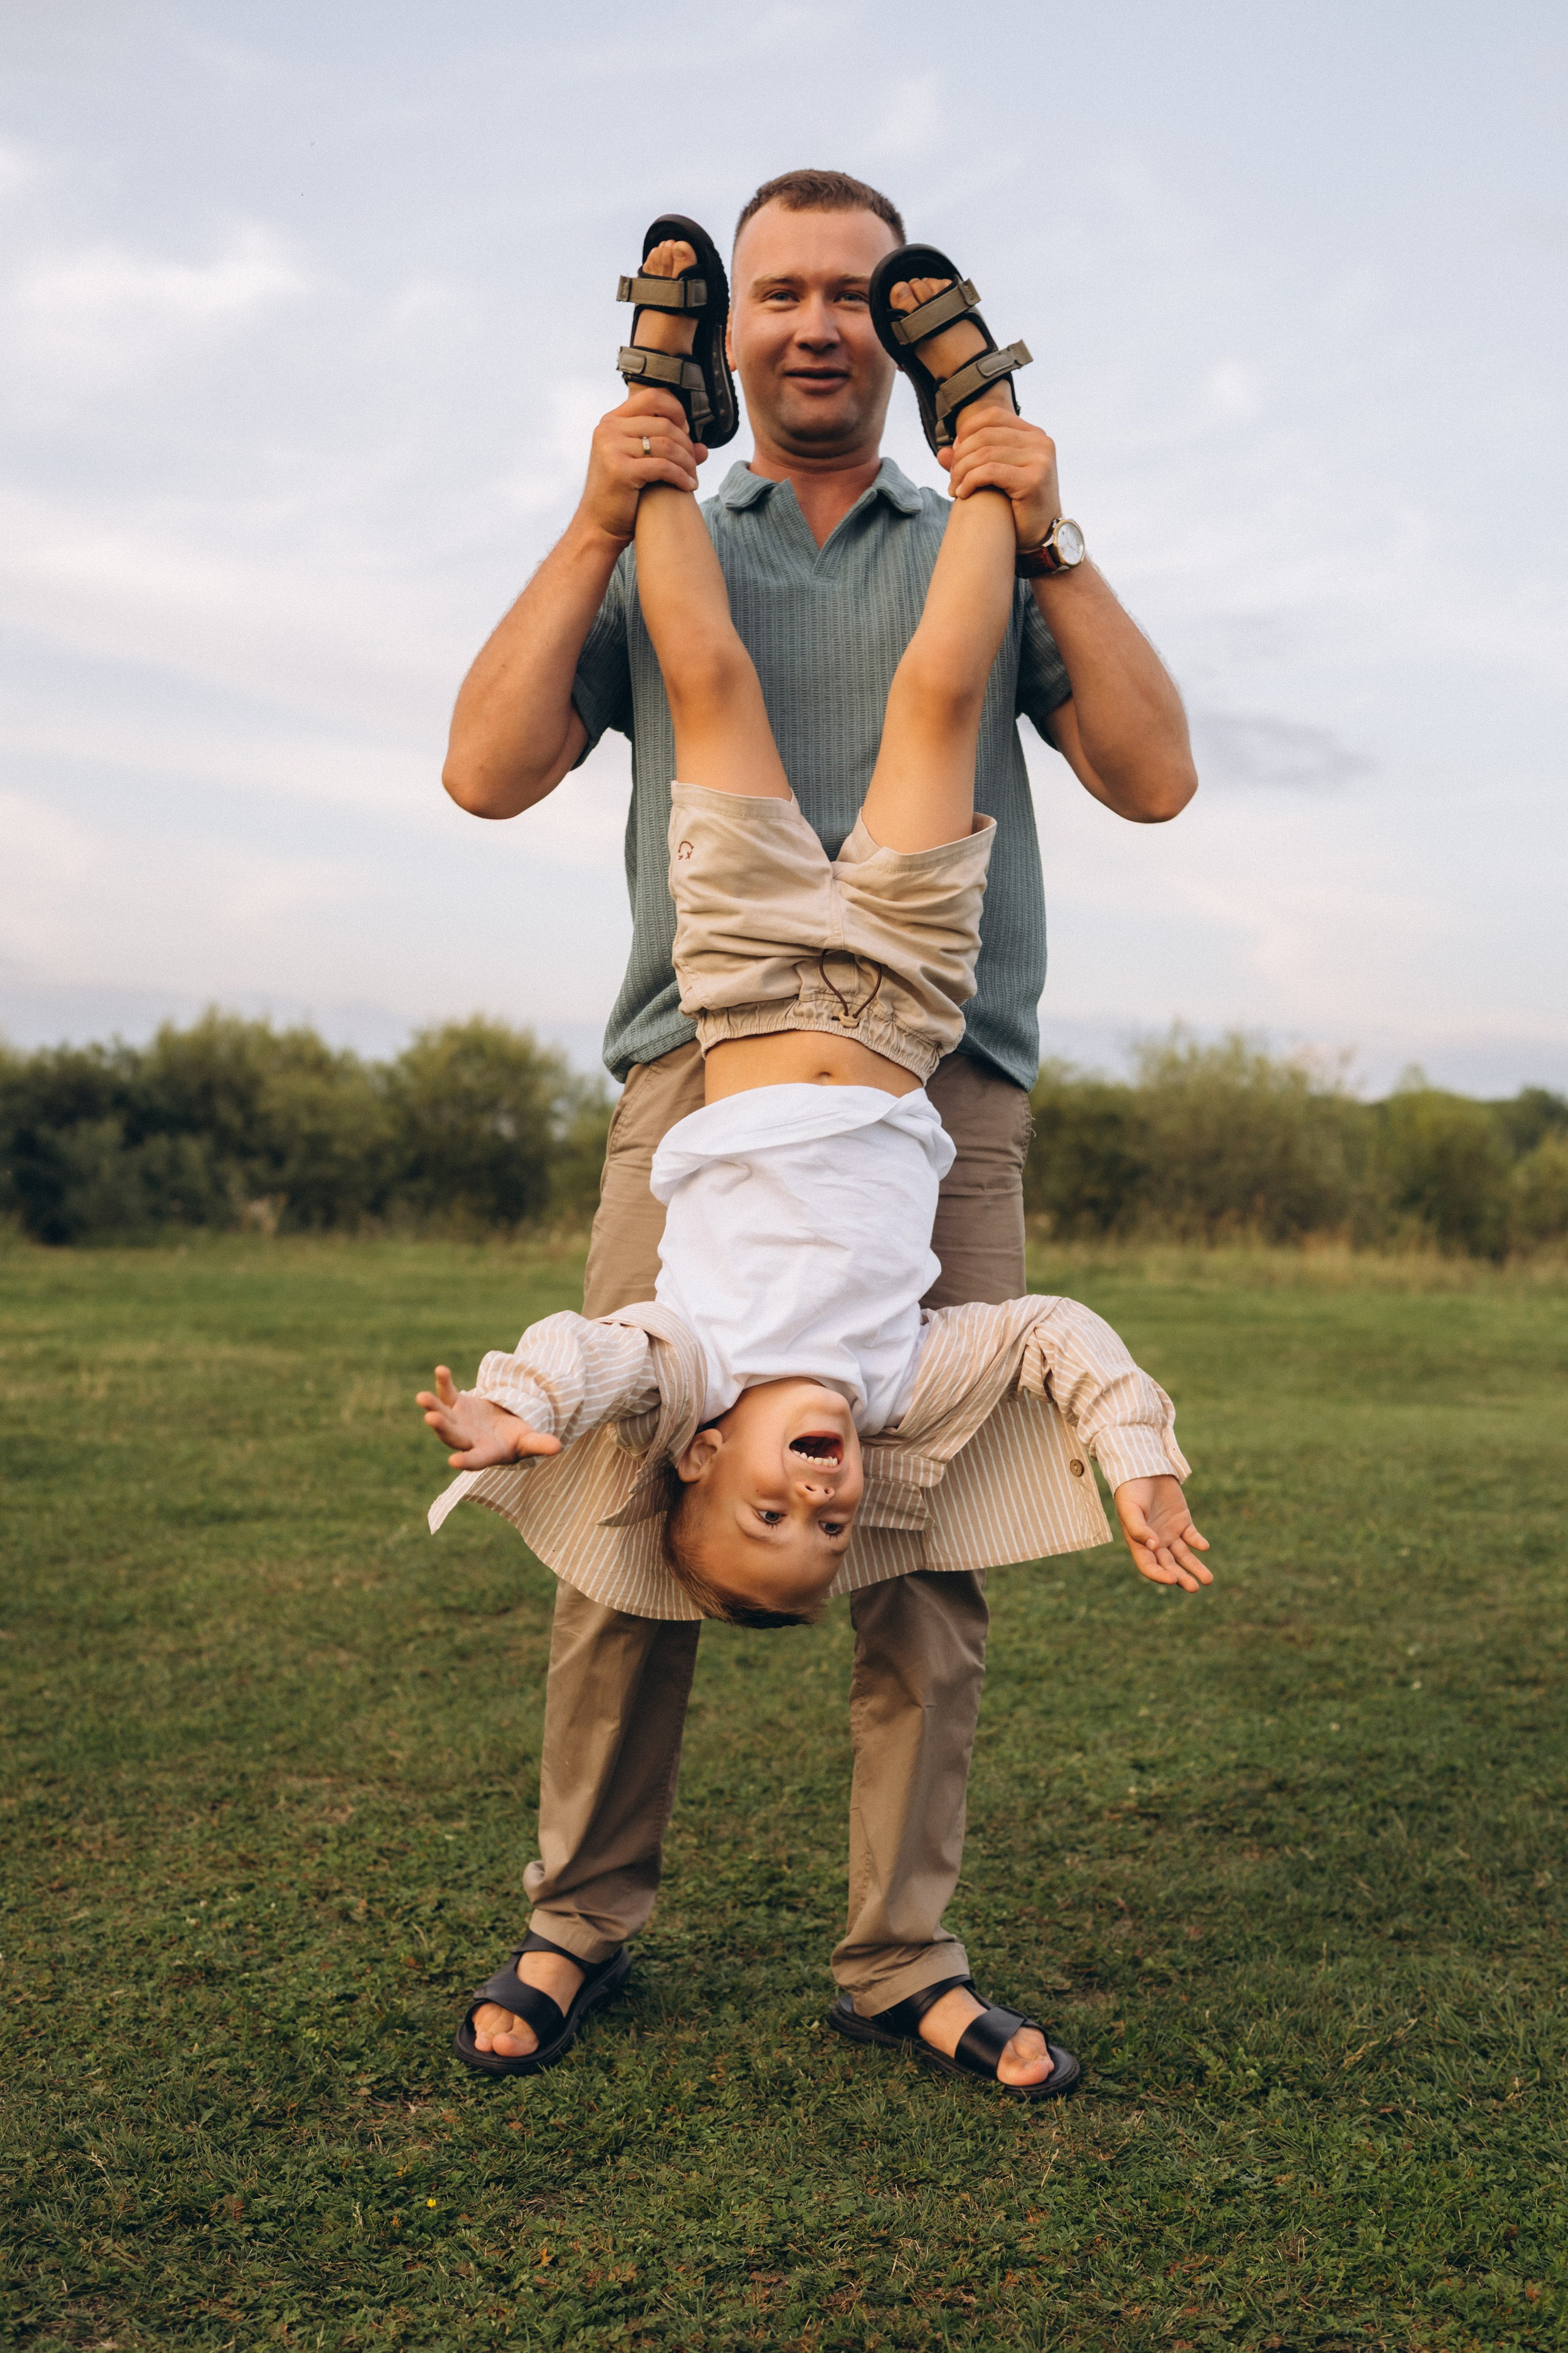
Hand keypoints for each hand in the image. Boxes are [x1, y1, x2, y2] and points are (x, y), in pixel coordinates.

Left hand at [415, 1366, 561, 1471]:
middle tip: (430, 1419)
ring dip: (432, 1407)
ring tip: (421, 1397)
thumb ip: (539, 1444)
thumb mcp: (528, 1440)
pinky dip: (443, 1383)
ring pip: (442, 1416)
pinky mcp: (455, 1405)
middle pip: (452, 1436)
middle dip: (442, 1428)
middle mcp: (467, 1440)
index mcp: (486, 1453)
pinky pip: (446, 1394)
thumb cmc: (517, 1438)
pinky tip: (441, 1370)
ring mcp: (458, 1422)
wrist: (502, 1427)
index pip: (475, 1459)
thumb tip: (558, 1447)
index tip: (454, 1462)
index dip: (466, 1460)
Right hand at [580, 389, 705, 546]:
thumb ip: (668, 450)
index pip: (652, 397)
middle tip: (694, 462)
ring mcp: (612, 448)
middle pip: (664, 423)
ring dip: (687, 462)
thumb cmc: (621, 495)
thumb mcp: (641, 464)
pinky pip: (663, 466)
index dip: (676, 410)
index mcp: (611, 421)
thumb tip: (704, 448)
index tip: (686, 431)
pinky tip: (689, 486)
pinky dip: (681, 476)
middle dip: (686, 444)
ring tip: (693, 476)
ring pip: (666, 445)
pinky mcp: (620, 470)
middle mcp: (609, 430)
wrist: (598, 525)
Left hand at [941, 406, 1061, 550]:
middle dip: (960, 457)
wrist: (1040, 538)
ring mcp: (1040, 459)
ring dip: (961, 472)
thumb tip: (940, 452)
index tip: (956, 455)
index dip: (967, 431)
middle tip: (951, 479)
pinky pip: (989, 471)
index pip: (992, 416)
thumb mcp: (993, 479)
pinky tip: (962, 494)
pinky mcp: (1033, 479)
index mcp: (1033, 434)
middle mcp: (1040, 442)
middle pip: (985, 435)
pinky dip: (969, 481)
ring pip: (984, 453)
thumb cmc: (1015, 508)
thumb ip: (970, 462)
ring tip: (954, 489)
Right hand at [1114, 1476, 1212, 1592]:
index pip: (1149, 1566)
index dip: (1159, 1575)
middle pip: (1169, 1566)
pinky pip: (1192, 1537)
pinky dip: (1198, 1542)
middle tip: (1195, 1587)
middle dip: (1182, 1578)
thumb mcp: (1130, 1509)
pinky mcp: (1182, 1521)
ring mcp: (1170, 1532)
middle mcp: (1155, 1542)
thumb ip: (1139, 1529)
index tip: (1173, 1579)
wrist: (1144, 1468)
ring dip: (1195, 1567)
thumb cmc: (1131, 1490)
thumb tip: (1154, 1546)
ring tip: (1208, 1580)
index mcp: (1139, 1543)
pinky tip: (1204, 1546)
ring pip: (1184, 1556)